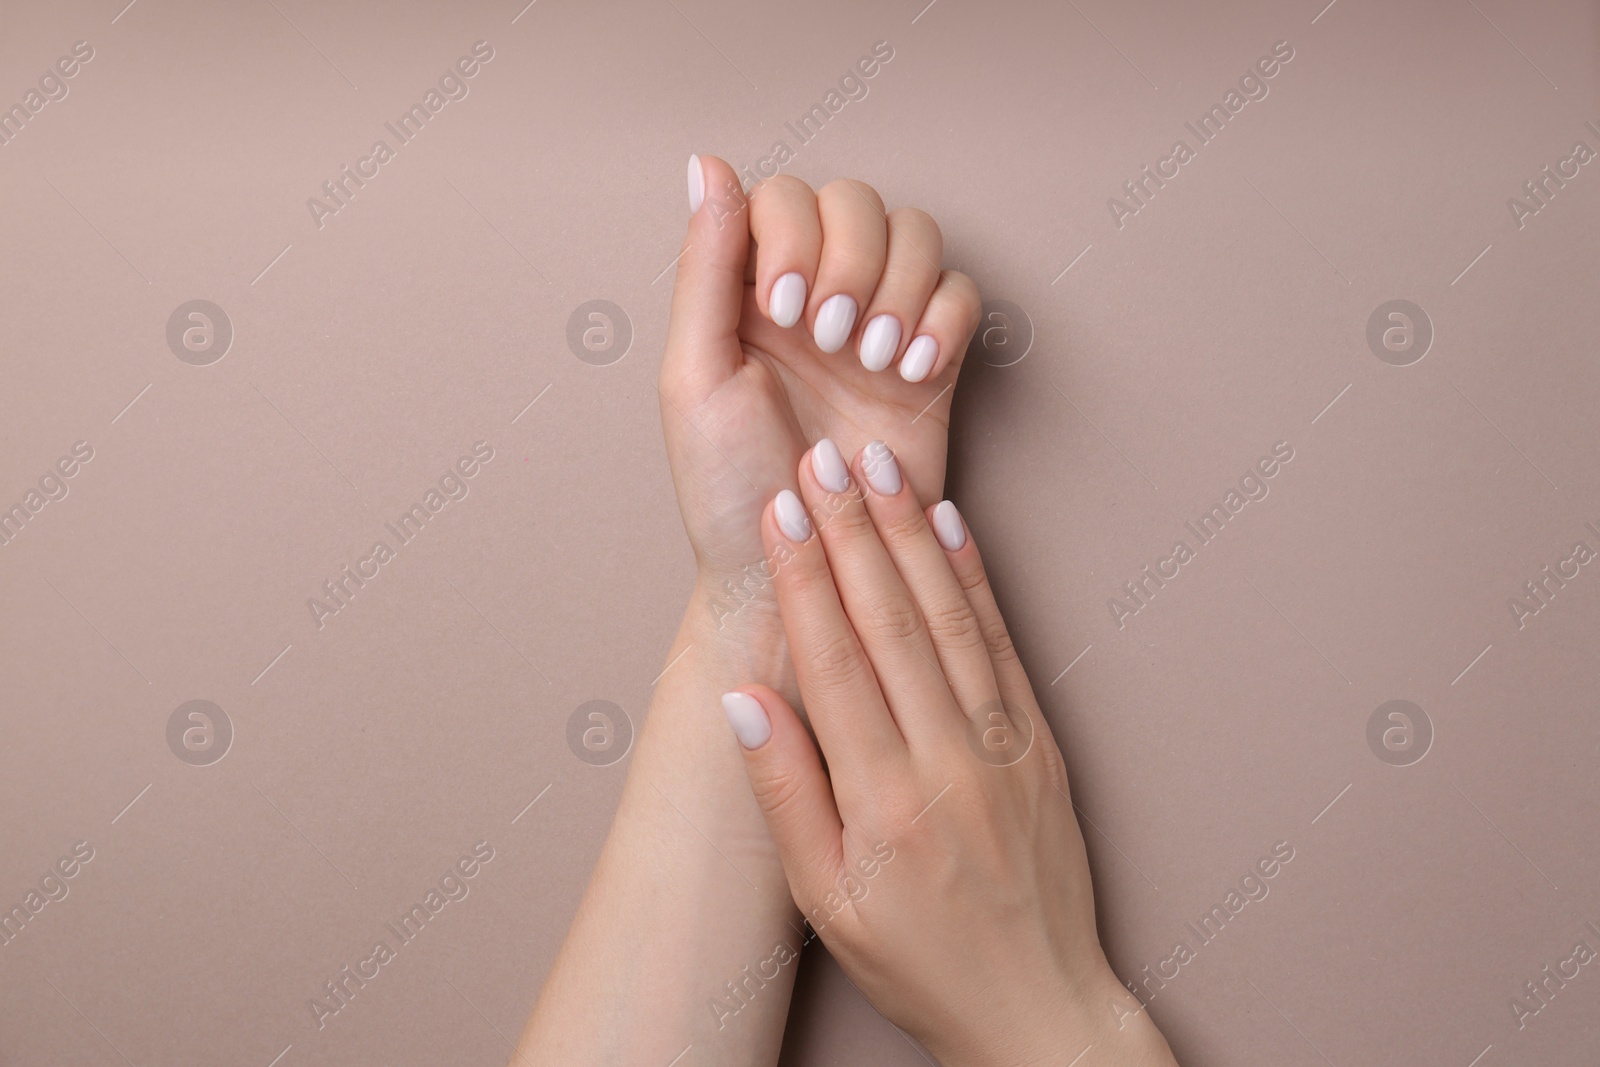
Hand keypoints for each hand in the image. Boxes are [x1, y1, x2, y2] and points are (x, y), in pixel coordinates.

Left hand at [660, 155, 979, 633]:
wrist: (801, 570)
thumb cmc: (729, 489)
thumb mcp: (693, 378)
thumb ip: (703, 268)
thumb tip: (706, 165)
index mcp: (747, 291)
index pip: (785, 196)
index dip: (794, 234)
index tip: (782, 308)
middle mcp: (816, 296)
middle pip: (858, 202)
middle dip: (851, 258)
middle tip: (831, 338)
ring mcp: (877, 325)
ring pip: (916, 235)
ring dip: (899, 286)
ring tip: (872, 360)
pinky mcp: (931, 363)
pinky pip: (961, 294)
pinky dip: (944, 319)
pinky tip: (911, 372)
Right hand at [718, 441, 1179, 1066]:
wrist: (1039, 1006)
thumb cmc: (921, 960)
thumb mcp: (825, 901)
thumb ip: (784, 795)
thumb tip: (744, 697)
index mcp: (885, 799)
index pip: (835, 661)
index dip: (804, 577)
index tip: (782, 510)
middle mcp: (950, 758)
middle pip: (891, 621)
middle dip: (852, 529)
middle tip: (820, 457)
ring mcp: (1004, 745)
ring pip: (950, 618)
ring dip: (911, 534)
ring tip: (878, 466)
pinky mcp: (1042, 743)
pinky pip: (1005, 645)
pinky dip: (977, 580)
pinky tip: (952, 525)